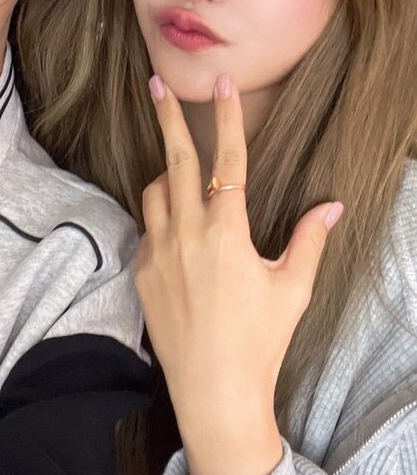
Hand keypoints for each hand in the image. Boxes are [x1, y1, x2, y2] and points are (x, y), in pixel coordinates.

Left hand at [136, 73, 342, 474]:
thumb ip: (309, 240)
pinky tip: (178, 229)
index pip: (227, 162)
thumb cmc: (260, 342)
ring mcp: (157, 254)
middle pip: (175, 161)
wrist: (214, 393)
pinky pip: (147, 228)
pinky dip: (161, 216)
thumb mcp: (292, 289)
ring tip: (181, 168)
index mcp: (226, 234)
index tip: (221, 83)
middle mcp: (185, 236)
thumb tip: (333, 206)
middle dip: (166, 117)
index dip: (226, 118)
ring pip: (155, 193)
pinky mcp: (141, 274)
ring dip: (167, 173)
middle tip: (156, 81)